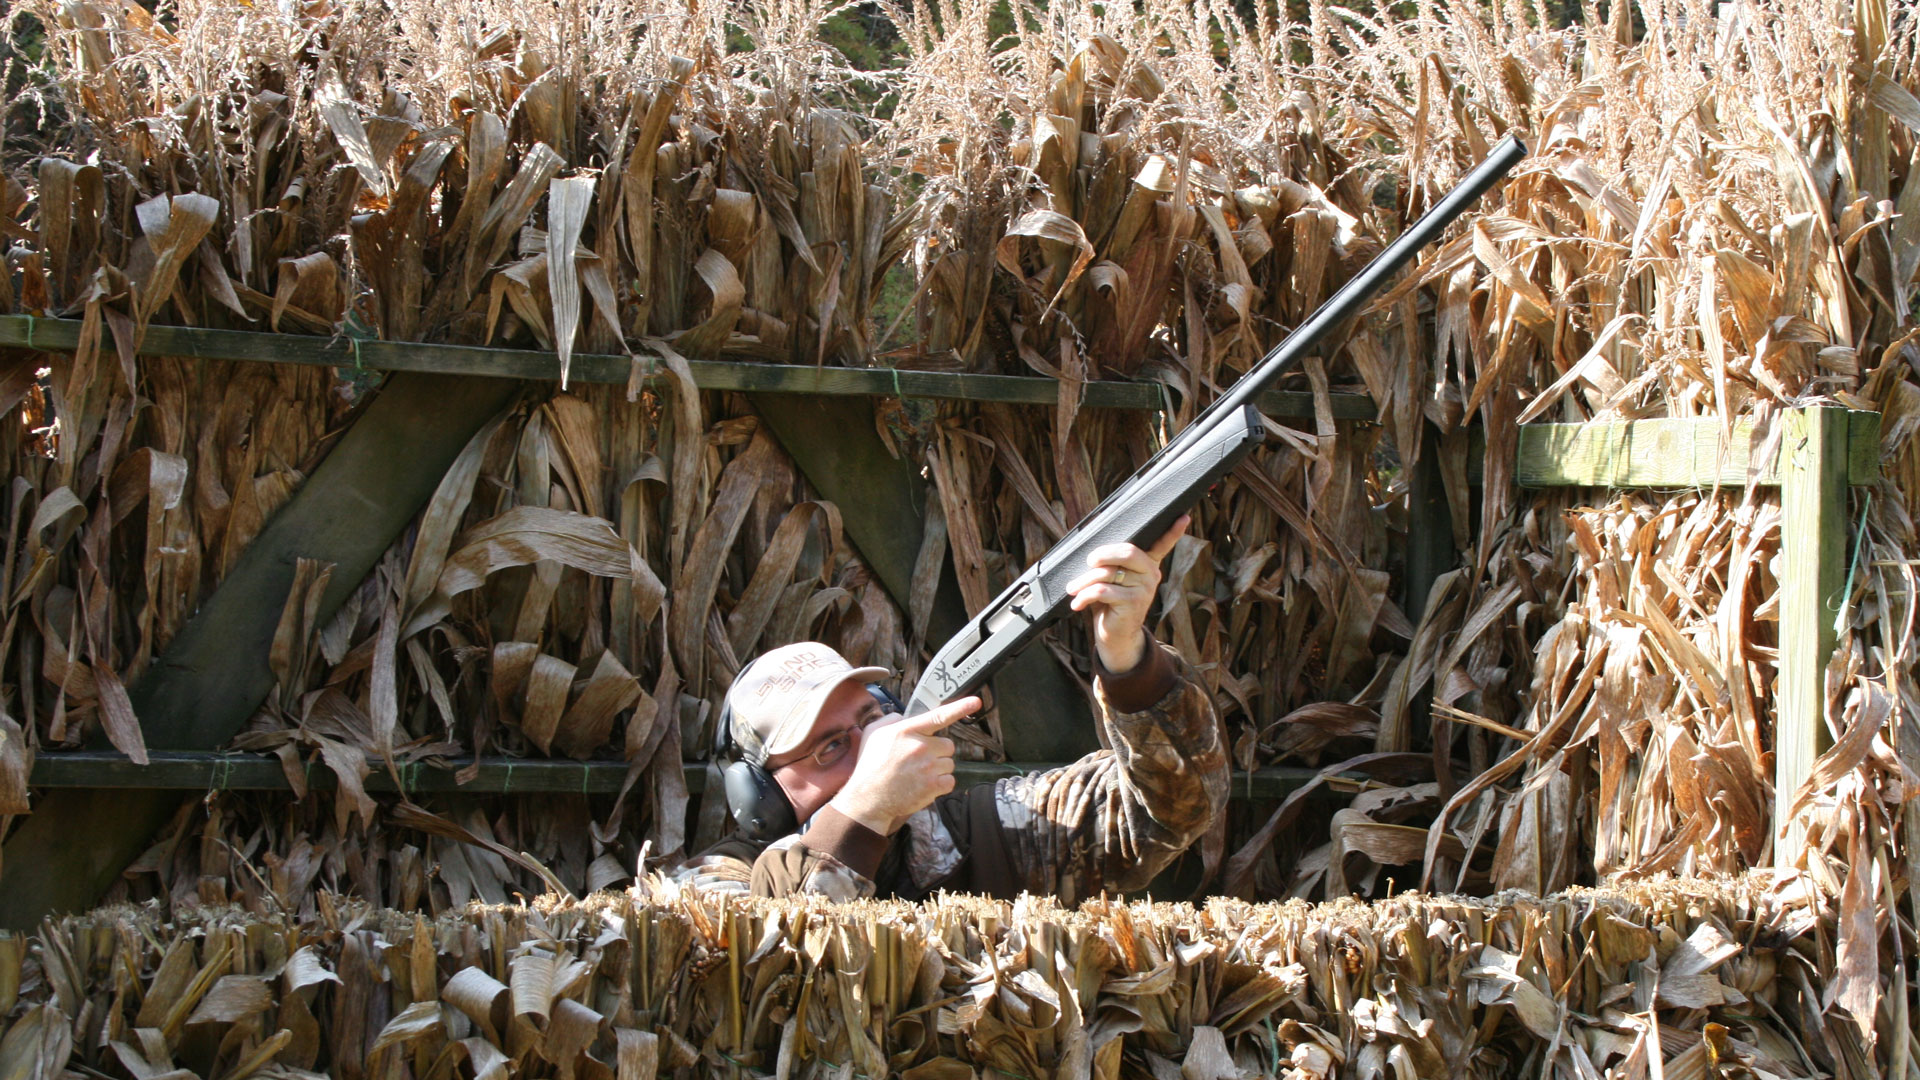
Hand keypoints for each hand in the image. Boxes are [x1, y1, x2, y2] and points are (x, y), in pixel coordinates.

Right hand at [827, 695, 979, 834]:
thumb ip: (891, 719)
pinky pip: (950, 781)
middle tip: (919, 760)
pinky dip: (940, 784)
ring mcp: (928, 767)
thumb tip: (904, 716)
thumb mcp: (873, 733)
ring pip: (949, 763)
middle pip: (947, 745)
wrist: (868, 799)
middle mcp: (920, 747)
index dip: (960, 707)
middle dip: (937, 752)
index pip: (938, 716)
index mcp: (906, 731)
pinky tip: (924, 785)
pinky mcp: (933, 786)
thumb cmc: (870, 766)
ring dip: (938, 769)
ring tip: (917, 774)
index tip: (975, 702)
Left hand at [1064, 515, 1188, 673]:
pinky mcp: (1133, 603)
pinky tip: (1077, 603)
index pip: (1162, 544)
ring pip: (1107, 573)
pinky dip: (1084, 596)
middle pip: (1126, 551)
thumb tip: (1092, 553)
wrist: (1115, 637)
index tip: (1183, 516)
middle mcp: (1151, 574)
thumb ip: (1109, 564)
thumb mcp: (1111, 580)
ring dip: (1084, 581)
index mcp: (1148, 564)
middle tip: (1088, 561)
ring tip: (1073, 588)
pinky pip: (1102, 591)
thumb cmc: (1110, 604)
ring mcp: (1145, 588)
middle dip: (1102, 554)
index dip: (1173, 531)